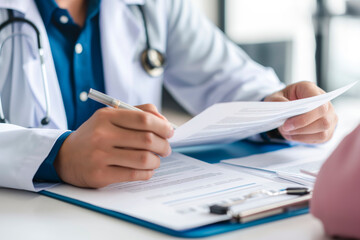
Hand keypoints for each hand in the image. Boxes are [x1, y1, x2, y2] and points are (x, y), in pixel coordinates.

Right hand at [54, 104, 173, 187]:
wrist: (65, 156)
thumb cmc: (94, 135)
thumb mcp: (110, 117)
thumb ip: (137, 113)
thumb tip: (164, 122)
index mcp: (107, 116)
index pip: (144, 119)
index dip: (162, 126)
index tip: (169, 131)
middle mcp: (102, 135)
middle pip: (147, 139)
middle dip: (163, 145)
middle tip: (165, 148)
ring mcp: (100, 156)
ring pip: (143, 159)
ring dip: (156, 160)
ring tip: (155, 160)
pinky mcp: (100, 175)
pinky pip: (134, 174)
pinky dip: (147, 172)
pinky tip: (146, 169)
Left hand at [264, 81, 337, 143]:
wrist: (287, 106)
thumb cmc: (282, 100)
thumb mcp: (274, 97)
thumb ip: (278, 102)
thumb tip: (285, 112)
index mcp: (311, 89)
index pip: (319, 105)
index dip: (304, 118)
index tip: (286, 124)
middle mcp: (326, 102)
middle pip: (323, 121)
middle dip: (301, 128)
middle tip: (284, 129)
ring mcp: (330, 116)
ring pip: (322, 132)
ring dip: (301, 135)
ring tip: (287, 132)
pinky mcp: (328, 129)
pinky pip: (320, 138)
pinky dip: (304, 139)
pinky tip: (293, 135)